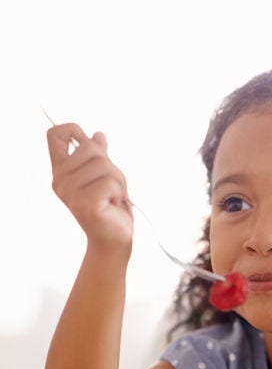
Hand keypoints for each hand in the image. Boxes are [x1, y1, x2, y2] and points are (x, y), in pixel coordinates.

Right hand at [47, 123, 132, 250]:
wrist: (114, 238)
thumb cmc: (110, 207)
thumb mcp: (104, 177)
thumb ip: (99, 157)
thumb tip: (98, 135)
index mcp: (61, 170)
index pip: (55, 135)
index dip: (73, 130)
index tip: (89, 142)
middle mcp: (61, 180)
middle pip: (90, 148)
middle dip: (111, 165)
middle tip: (112, 187)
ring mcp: (70, 193)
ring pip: (104, 165)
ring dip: (118, 182)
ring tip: (113, 197)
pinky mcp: (86, 204)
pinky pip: (110, 183)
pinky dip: (120, 193)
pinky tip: (113, 205)